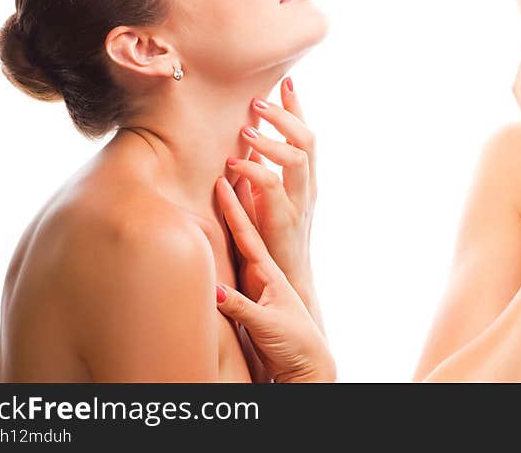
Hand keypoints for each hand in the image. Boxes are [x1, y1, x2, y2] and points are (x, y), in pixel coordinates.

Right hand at [214, 176, 334, 382]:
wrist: (308, 359)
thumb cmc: (290, 342)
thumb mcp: (263, 324)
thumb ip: (238, 307)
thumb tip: (212, 291)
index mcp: (269, 273)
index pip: (248, 233)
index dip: (235, 208)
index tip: (223, 180)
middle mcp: (268, 267)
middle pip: (254, 222)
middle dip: (244, 190)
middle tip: (234, 160)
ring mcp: (267, 273)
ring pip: (254, 228)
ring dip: (247, 199)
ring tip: (238, 170)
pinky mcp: (263, 283)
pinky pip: (251, 244)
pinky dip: (244, 221)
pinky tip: (238, 208)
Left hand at [226, 78, 316, 290]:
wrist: (288, 283)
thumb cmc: (273, 241)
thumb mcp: (267, 201)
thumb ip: (260, 175)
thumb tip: (241, 150)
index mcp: (305, 180)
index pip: (305, 135)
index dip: (297, 108)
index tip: (285, 82)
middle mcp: (308, 187)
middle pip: (308, 138)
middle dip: (285, 115)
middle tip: (258, 100)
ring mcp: (300, 203)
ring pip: (298, 157)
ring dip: (272, 139)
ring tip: (246, 130)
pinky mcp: (284, 221)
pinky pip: (273, 186)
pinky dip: (253, 170)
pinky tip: (233, 165)